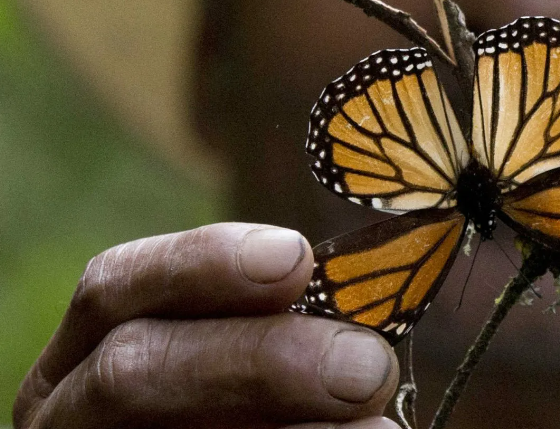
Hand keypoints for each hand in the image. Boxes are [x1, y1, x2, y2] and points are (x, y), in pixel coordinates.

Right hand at [14, 223, 399, 428]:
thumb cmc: (241, 400)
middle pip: (134, 367)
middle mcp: (68, 412)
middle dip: (261, 360)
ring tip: (382, 427)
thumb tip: (362, 327)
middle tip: (368, 368)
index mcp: (83, 353)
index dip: (203, 263)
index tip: (296, 257)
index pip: (116, 287)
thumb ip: (274, 331)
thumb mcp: (239, 355)